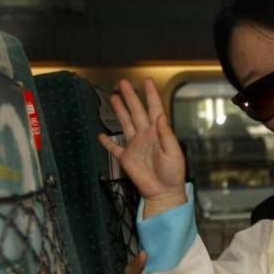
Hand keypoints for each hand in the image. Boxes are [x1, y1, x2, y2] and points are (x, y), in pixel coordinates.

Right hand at [99, 78, 186, 213]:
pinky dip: (107, 142)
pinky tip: (101, 135)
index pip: (154, 109)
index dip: (151, 95)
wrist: (163, 192)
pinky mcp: (127, 158)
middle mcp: (145, 136)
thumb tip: (160, 116)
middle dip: (130, 96)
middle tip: (123, 83)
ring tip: (113, 97)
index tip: (147, 81)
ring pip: (125, 123)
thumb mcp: (173, 152)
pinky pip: (114, 148)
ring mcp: (135, 146)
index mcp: (158, 132)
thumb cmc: (173, 174)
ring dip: (120, 110)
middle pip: (136, 111)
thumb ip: (165, 133)